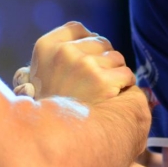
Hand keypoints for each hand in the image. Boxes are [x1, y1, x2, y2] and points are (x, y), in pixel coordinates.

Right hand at [20, 22, 134, 103]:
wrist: (54, 138)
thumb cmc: (51, 107)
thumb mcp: (41, 74)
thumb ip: (59, 53)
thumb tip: (90, 36)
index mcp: (45, 47)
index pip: (76, 28)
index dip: (87, 42)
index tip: (87, 57)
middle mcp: (63, 52)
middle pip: (100, 41)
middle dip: (103, 58)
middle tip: (93, 81)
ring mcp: (83, 65)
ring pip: (116, 57)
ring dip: (115, 73)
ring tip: (101, 92)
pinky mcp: (101, 81)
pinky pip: (126, 74)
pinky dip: (125, 85)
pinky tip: (112, 98)